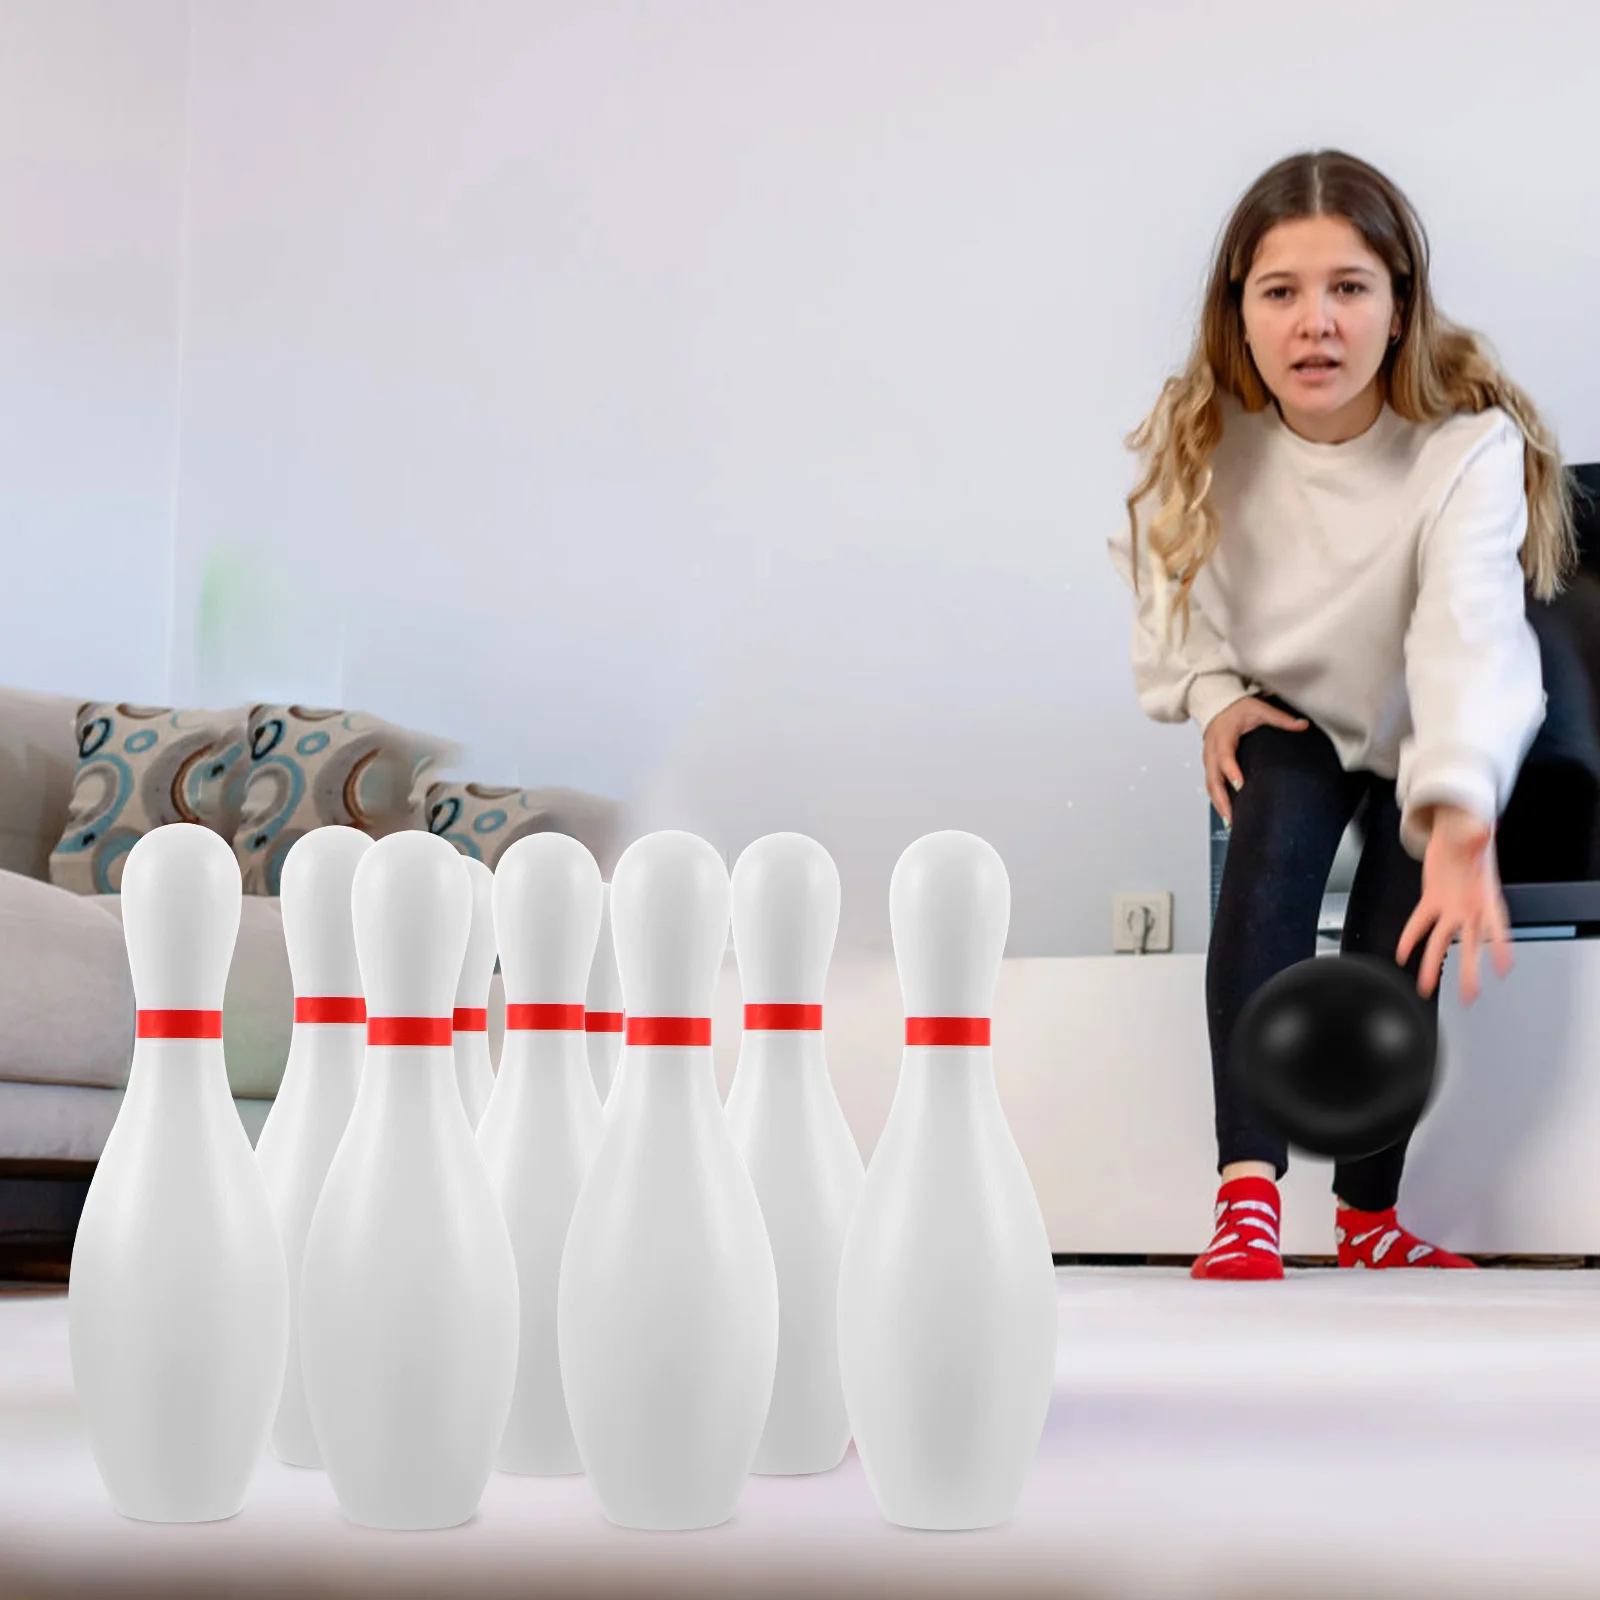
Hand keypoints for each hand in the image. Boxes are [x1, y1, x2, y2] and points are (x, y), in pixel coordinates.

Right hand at [1203, 696, 1309, 824]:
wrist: (1218, 706)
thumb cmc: (1236, 709)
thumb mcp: (1259, 709)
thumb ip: (1280, 718)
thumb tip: (1302, 725)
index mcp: (1223, 736)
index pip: (1224, 756)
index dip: (1230, 771)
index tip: (1240, 784)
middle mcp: (1212, 750)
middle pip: (1212, 778)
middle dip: (1222, 798)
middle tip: (1232, 816)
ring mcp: (1208, 759)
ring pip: (1209, 785)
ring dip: (1218, 804)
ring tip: (1230, 822)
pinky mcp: (1210, 766)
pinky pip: (1211, 786)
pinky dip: (1217, 801)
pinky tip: (1227, 814)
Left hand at [1396, 806, 1512, 1004]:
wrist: (1455, 834)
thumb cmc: (1469, 836)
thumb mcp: (1472, 834)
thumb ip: (1475, 836)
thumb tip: (1482, 831)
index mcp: (1486, 895)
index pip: (1496, 923)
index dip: (1500, 944)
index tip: (1503, 966)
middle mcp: (1469, 907)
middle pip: (1471, 943)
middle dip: (1469, 969)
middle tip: (1470, 994)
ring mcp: (1451, 908)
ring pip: (1443, 941)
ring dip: (1435, 965)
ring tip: (1426, 987)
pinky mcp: (1432, 902)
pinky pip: (1420, 923)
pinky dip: (1410, 938)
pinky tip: (1401, 955)